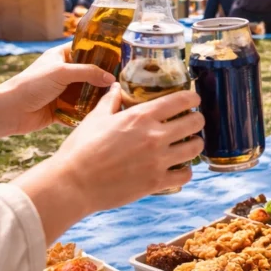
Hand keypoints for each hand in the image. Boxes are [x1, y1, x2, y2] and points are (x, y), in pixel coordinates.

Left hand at [0, 44, 116, 135]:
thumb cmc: (31, 84)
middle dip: (104, 77)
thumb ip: (88, 73)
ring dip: (98, 96)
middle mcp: (63, 73)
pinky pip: (80, 109)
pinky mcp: (62, 109)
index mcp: (60, 57)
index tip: (120, 56)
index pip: (85, 49)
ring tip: (118, 98)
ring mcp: (63, 91)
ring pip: (87, 92)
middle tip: (125, 80)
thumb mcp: (62, 72)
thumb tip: (111, 78)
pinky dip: (89, 111)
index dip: (101, 51)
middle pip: (90, 73)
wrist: (10, 110)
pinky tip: (103, 113)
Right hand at [14, 86, 204, 238]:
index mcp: (140, 116)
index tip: (194, 100)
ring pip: (195, 148)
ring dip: (194, 144)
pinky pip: (186, 174)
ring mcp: (158, 160)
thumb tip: (117, 87)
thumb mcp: (95, 118)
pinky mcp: (156, 182)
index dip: (193, 98)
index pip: (182, 100)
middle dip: (197, 120)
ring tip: (187, 144)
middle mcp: (154, 136)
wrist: (72, 184)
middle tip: (192, 122)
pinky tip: (179, 168)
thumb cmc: (80, 149)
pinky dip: (186, 171)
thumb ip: (111, 101)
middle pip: (195, 122)